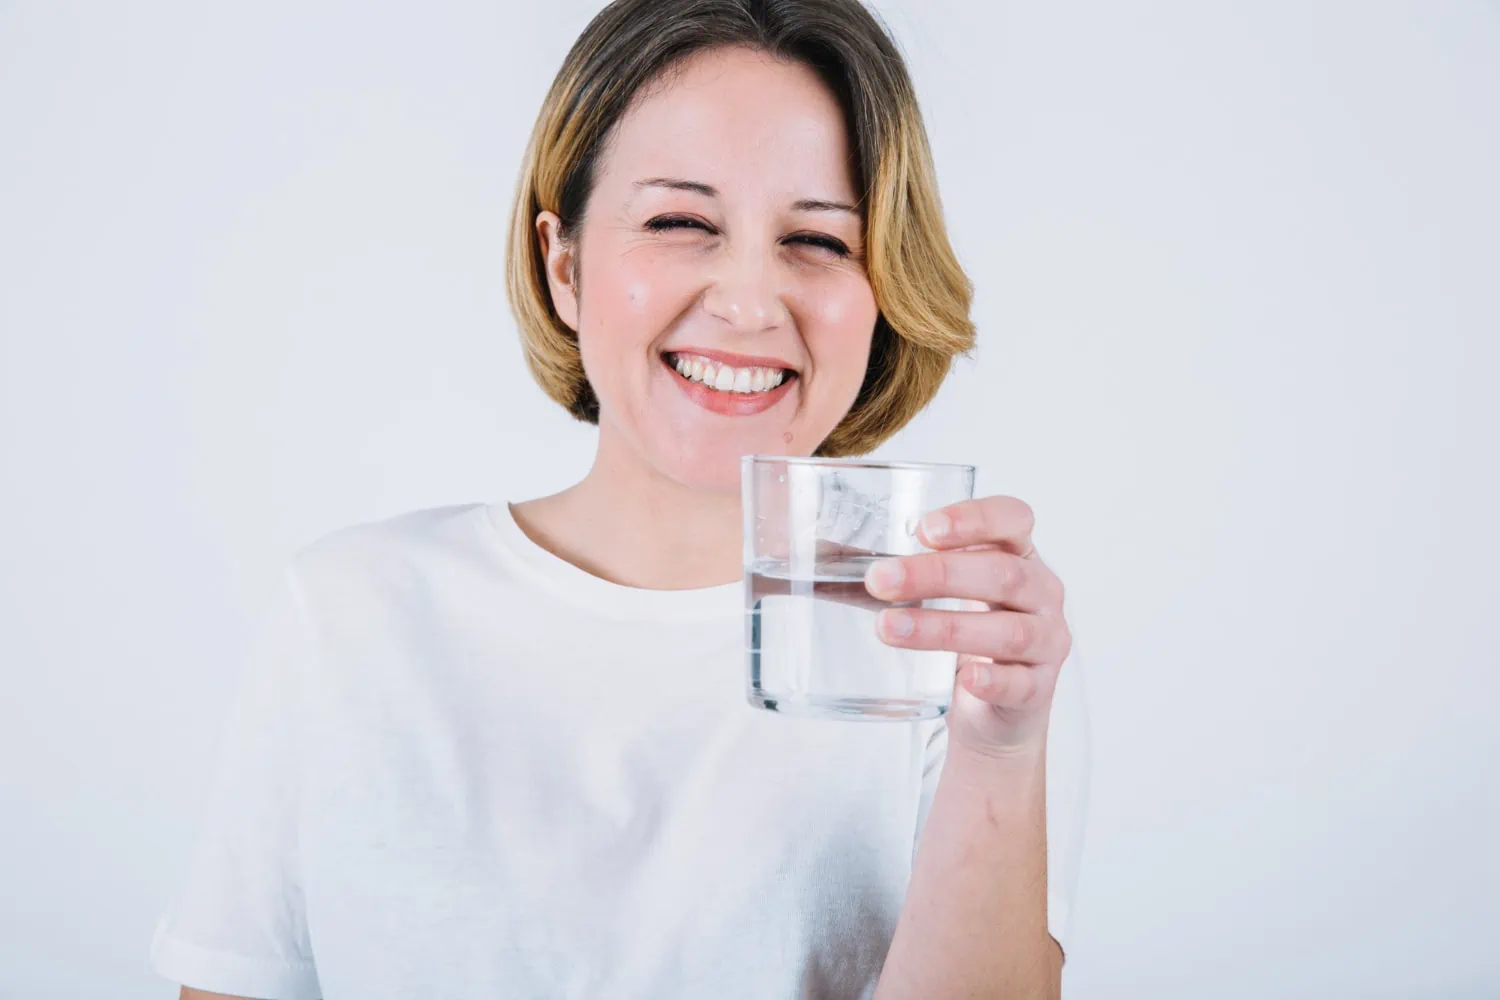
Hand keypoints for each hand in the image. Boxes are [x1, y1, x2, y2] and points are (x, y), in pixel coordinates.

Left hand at [864, 496, 1070, 757]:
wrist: (994, 712)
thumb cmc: (964, 634)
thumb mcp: (943, 593)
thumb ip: (900, 569)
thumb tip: (806, 556)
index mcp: (1019, 554)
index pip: (1013, 519)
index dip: (974, 519)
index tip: (923, 529)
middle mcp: (1042, 592)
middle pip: (1002, 573)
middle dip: (938, 574)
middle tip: (880, 580)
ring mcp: (1047, 642)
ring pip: (1008, 631)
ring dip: (944, 627)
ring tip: (889, 628)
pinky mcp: (1037, 690)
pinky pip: (1020, 683)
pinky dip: (992, 679)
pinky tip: (964, 678)